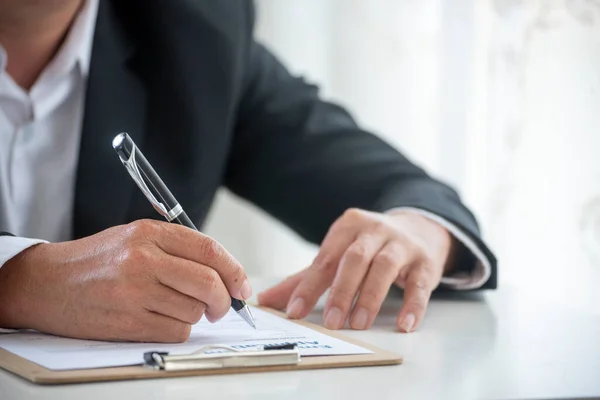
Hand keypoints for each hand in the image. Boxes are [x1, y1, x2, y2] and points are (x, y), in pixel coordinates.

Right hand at [0, 220, 250, 341]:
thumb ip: (178, 249)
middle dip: (224, 299)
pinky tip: (161, 319)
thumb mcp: (136, 237)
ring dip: (195, 315)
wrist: (47, 283)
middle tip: (219, 306)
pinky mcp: (127, 322)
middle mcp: (144, 259)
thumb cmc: (96, 260)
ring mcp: (135, 292)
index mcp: (149, 233)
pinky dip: (178, 329)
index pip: (210, 250)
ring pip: (194, 311)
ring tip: (174, 307)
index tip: (242, 286)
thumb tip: (224, 274)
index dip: (235, 271)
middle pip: (209, 282)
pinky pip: (176, 331)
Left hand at [258, 208, 454, 331]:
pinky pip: (419, 284)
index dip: (309, 286)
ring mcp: (402, 244)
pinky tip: (404, 324)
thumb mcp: (339, 254)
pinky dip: (413, 305)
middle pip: (355, 259)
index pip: (325, 259)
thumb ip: (306, 278)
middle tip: (332, 322)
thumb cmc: (370, 246)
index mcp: (348, 226)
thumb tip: (266, 300)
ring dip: (371, 297)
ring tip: (359, 323)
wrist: (419, 228)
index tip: (295, 311)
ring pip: (384, 267)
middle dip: (342, 291)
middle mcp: (375, 231)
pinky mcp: (426, 261)